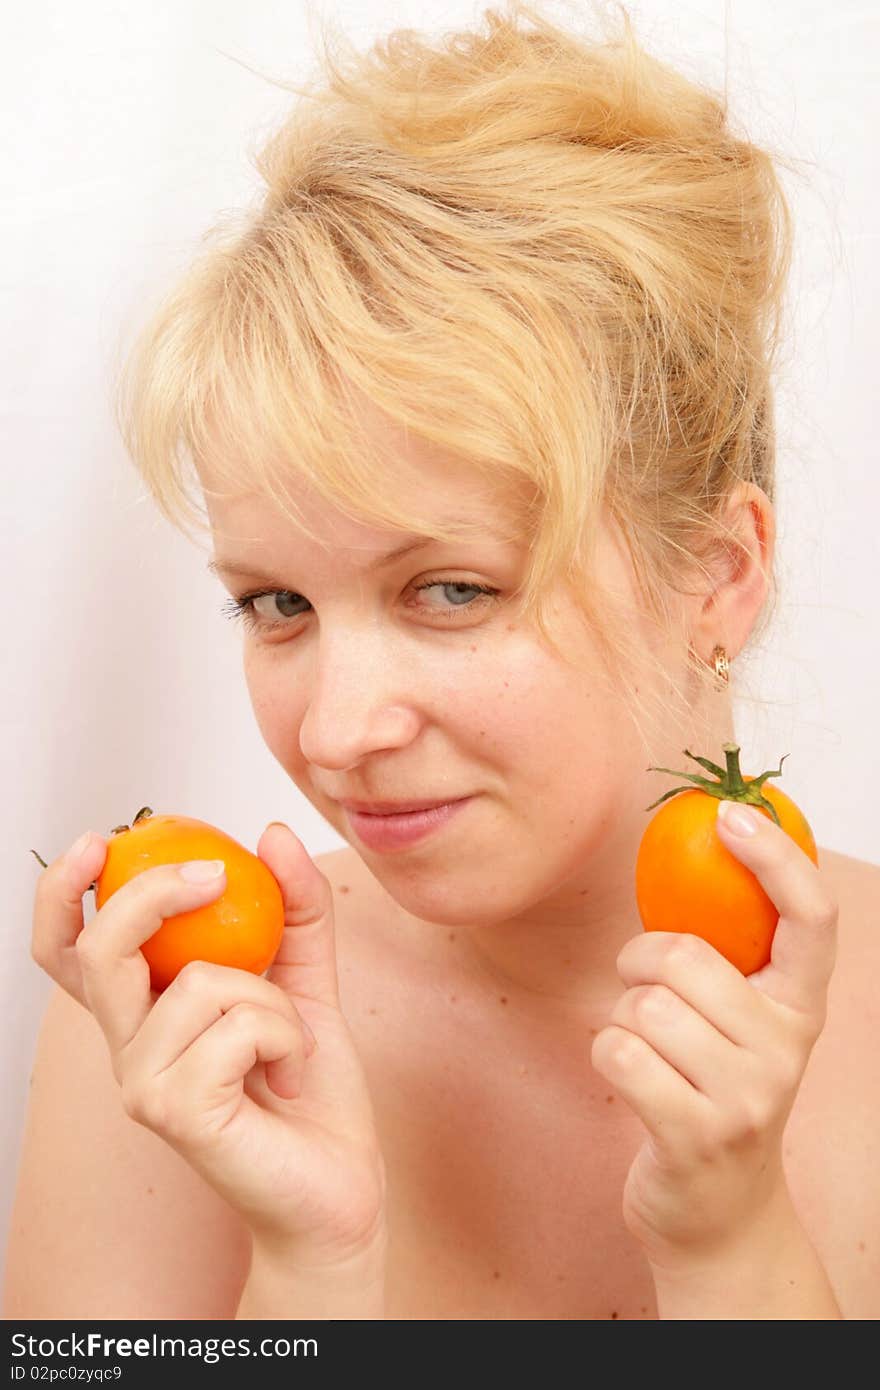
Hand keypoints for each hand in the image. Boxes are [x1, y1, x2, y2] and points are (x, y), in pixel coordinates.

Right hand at [31, 822, 387, 1266]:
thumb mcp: (308, 974)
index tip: (99, 839)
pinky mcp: (175, 1113)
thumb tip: (271, 834)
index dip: (63, 894)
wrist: (340, 1177)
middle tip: (214, 874)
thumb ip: (295, 905)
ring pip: (200, 983)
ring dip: (272, 996)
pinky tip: (290, 1072)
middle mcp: (128, 1047)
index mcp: (144, 1011)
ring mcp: (144, 1084)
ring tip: (290, 1041)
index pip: (70, 950)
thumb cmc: (309, 1083)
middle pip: (99, 951)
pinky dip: (285, 1033)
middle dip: (152, 893)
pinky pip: (236, 1027)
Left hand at [591, 798, 837, 1270]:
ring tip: (646, 1053)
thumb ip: (726, 955)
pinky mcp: (695, 1134)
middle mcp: (787, 1048)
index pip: (812, 917)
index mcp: (801, 1007)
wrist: (718, 1215)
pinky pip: (617, 1051)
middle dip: (639, 965)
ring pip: (642, 1007)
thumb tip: (690, 845)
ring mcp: (747, 1096)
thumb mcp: (740, 1024)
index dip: (776, 857)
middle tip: (645, 994)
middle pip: (684, 958)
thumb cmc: (714, 1092)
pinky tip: (629, 1080)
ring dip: (621, 1020)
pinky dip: (604, 1054)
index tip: (731, 816)